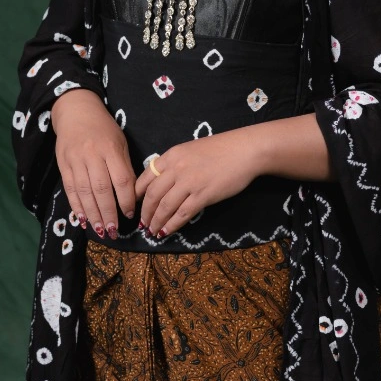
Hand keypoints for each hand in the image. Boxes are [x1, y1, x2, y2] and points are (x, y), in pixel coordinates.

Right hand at [50, 88, 135, 236]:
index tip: (130, 214)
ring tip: (100, 230)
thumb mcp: (120, 142)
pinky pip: (70, 189)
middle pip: (101, 189)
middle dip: (108, 213)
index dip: (126, 199)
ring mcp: (75, 160)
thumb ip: (124, 166)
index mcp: (111, 148)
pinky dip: (77, 207)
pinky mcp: (63, 165)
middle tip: (114, 231)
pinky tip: (83, 219)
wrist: (75, 111)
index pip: (121, 179)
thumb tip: (131, 195)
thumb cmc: (104, 129)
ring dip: (93, 214)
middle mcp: (92, 155)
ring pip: (84, 192)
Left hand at [135, 129, 259, 237]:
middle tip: (143, 224)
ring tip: (153, 231)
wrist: (245, 150)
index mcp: (171, 155)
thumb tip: (163, 183)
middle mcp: (176, 168)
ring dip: (156, 222)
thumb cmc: (221, 149)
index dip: (137, 195)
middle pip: (152, 195)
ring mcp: (189, 182)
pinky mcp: (203, 195)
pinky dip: (172, 225)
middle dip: (145, 213)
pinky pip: (182, 214)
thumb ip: (175, 164)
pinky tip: (167, 231)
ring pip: (165, 207)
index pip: (145, 177)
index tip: (135, 206)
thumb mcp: (191, 150)